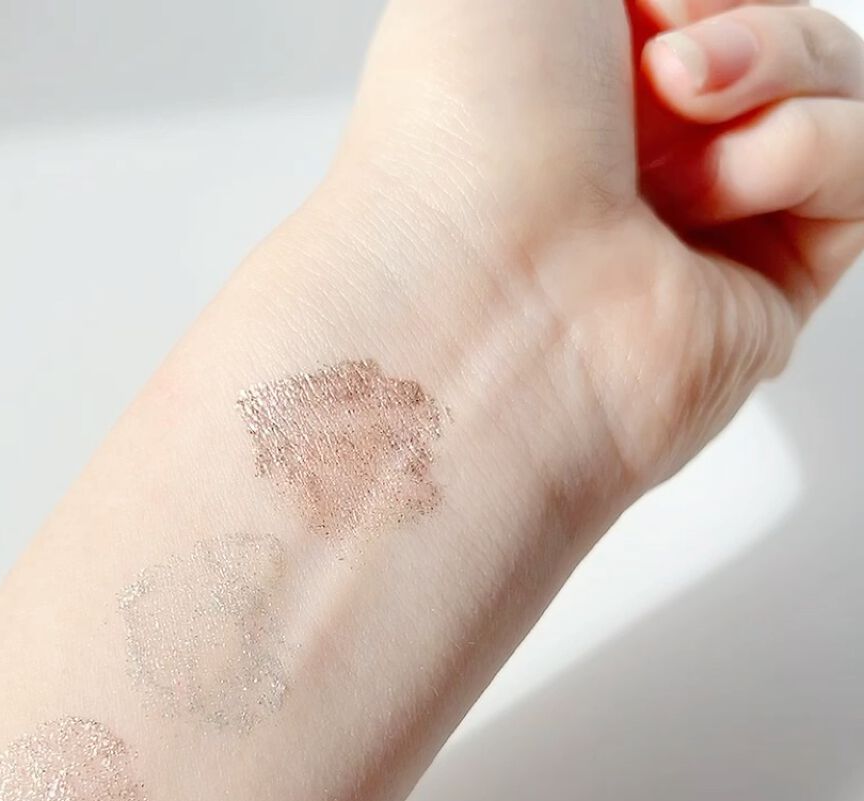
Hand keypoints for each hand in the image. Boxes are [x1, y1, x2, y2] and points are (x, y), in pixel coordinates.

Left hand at [332, 0, 863, 487]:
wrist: (481, 286)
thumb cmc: (459, 137)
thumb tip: (674, 10)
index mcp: (566, 81)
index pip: (691, 9)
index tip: (645, 1)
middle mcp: (633, 154)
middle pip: (771, 29)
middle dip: (733, 13)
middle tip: (661, 61)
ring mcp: (703, 221)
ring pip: (831, 82)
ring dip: (771, 62)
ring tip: (682, 112)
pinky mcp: (769, 288)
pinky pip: (858, 163)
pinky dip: (800, 150)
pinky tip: (707, 197)